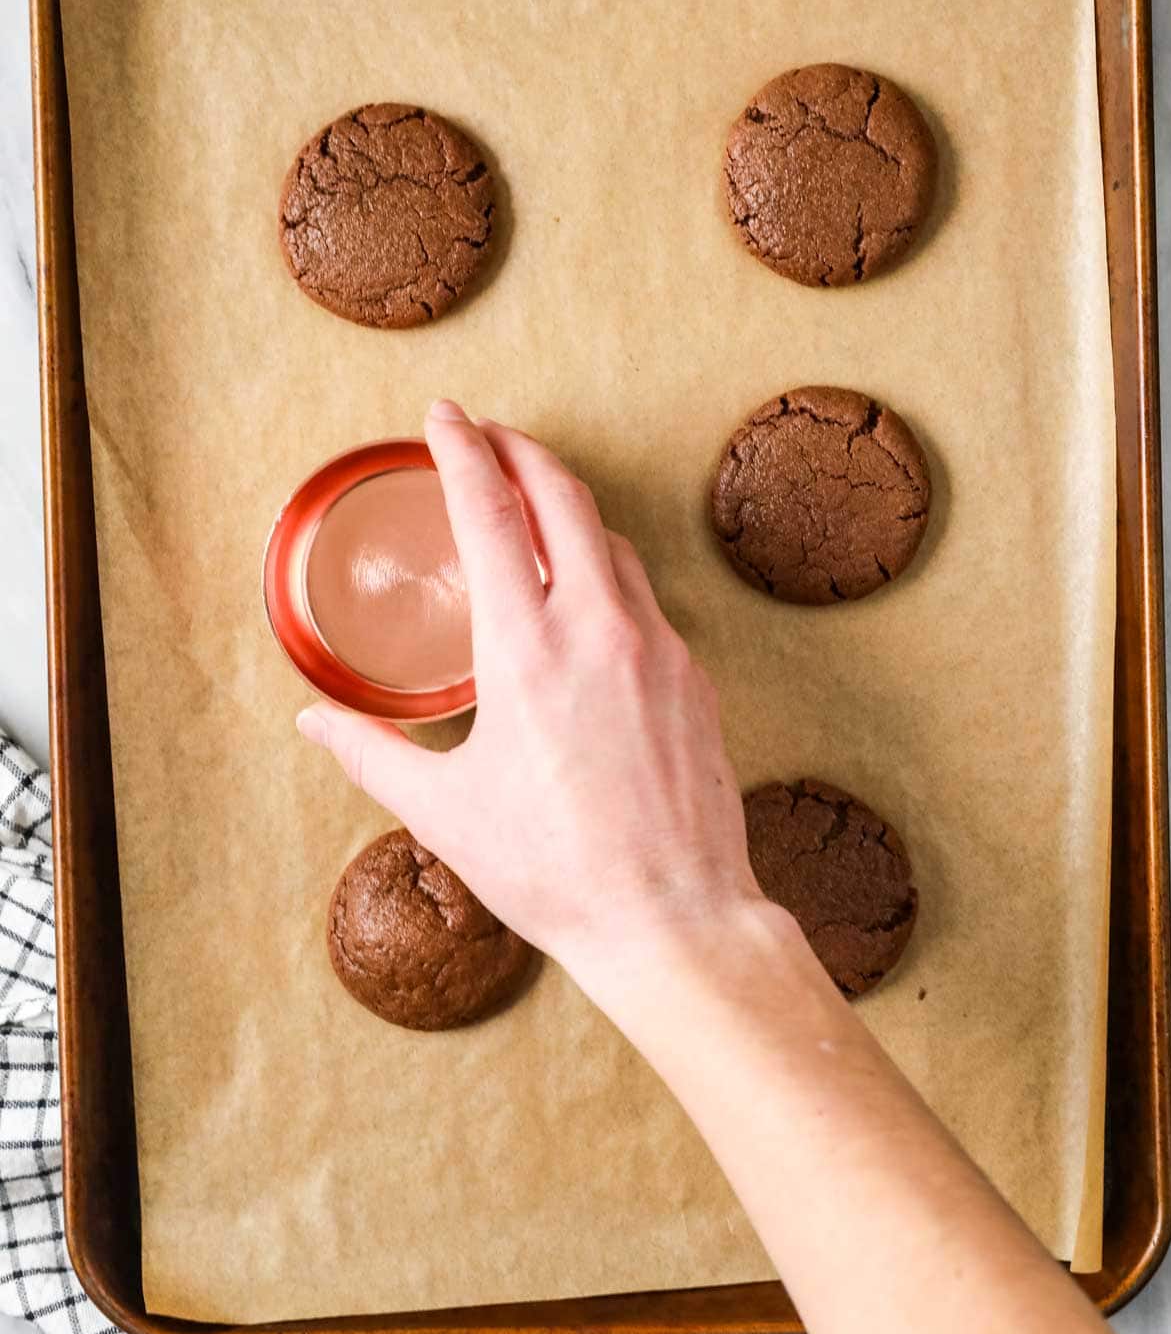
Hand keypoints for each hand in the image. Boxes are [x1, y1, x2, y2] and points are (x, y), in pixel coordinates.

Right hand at [297, 400, 765, 973]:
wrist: (672, 917)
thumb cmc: (555, 869)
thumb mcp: (443, 810)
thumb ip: (371, 752)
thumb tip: (313, 722)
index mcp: (526, 647)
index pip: (488, 509)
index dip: (461, 448)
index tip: (445, 416)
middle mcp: (598, 627)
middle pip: (562, 495)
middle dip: (521, 449)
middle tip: (489, 435)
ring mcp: (658, 648)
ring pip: (611, 544)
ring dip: (568, 510)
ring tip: (533, 511)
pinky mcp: (694, 679)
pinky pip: (646, 600)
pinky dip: (607, 574)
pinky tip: (588, 603)